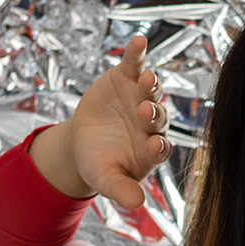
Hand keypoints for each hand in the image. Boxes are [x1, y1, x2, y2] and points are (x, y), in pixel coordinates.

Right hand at [29, 34, 171, 207]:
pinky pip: (136, 64)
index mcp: (153, 149)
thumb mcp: (106, 179)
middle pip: (158, 117)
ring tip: (146, 78)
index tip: (153, 146)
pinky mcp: (129, 77)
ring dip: (150, 84)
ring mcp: (142, 97)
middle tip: (145, 111)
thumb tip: (138, 204)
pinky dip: (137, 53)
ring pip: (151, 90)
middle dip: (152, 114)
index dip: (157, 146)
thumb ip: (121, 190)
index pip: (161, 147)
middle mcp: (154, 123)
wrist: (84, 141)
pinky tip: (138, 41)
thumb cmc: (99, 164)